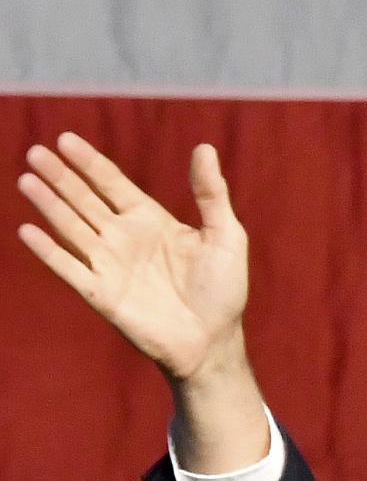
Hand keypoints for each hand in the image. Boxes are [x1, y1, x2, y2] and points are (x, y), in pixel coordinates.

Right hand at [16, 134, 249, 381]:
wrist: (213, 341)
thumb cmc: (222, 290)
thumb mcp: (225, 236)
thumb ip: (211, 194)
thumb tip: (204, 148)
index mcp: (149, 219)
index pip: (110, 183)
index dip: (89, 162)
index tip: (65, 139)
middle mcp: (123, 237)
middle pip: (83, 199)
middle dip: (60, 177)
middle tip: (36, 152)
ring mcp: (109, 264)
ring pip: (71, 227)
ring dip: (49, 205)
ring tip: (26, 180)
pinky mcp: (101, 293)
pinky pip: (69, 268)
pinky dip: (48, 251)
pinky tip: (28, 231)